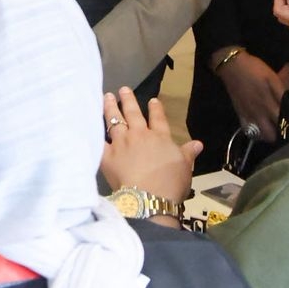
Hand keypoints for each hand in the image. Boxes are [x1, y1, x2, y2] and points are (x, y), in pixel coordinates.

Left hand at [100, 88, 198, 204]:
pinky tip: (90, 124)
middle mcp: (139, 135)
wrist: (148, 198)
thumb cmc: (170, 184)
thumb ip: (188, 153)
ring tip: (106, 97)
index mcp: (160, 137)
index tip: (152, 100)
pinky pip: (99, 140)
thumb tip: (198, 143)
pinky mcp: (107, 155)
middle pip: (132, 113)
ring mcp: (121, 143)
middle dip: (128, 100)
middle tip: (123, 89)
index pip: (158, 119)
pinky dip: (95, 132)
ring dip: (110, 107)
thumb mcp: (185, 168)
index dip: (155, 109)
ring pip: (114, 120)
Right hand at [214, 51, 288, 142]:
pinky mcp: (240, 114)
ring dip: (271, 136)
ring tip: (276, 130)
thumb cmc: (254, 69)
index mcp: (270, 103)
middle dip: (283, 134)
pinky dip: (257, 133)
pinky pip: (249, 131)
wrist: (231, 66)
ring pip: (263, 135)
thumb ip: (282, 92)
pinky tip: (262, 127)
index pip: (285, 122)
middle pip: (274, 133)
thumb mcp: (272, 77)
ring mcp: (249, 115)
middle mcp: (260, 113)